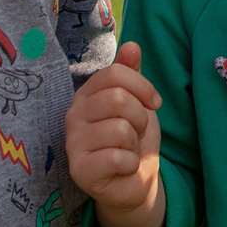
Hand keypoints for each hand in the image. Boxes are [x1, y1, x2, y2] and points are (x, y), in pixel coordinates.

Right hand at [66, 42, 163, 226]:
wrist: (132, 182)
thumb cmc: (133, 138)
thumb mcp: (137, 102)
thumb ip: (131, 74)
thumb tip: (131, 45)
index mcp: (86, 94)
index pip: (115, 73)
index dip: (142, 86)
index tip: (154, 102)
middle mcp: (73, 115)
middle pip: (118, 99)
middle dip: (141, 117)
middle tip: (137, 132)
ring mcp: (73, 143)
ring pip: (120, 129)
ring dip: (135, 142)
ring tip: (128, 150)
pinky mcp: (79, 170)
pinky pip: (117, 157)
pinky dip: (130, 163)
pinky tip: (123, 167)